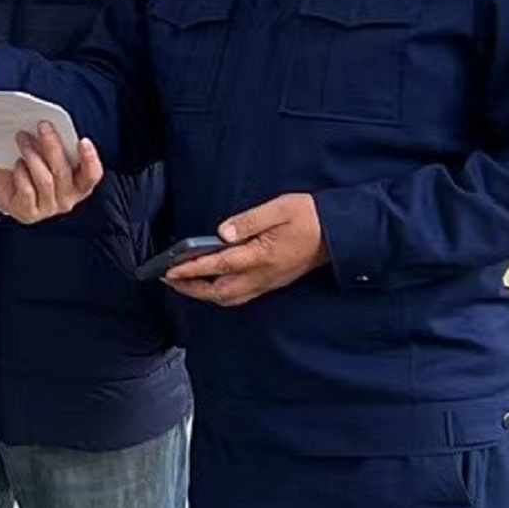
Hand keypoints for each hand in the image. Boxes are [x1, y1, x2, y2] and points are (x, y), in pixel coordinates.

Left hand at [0, 124, 101, 223]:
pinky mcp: (28, 213)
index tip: (83, 141)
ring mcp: (48, 208)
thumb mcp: (47, 157)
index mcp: (79, 185)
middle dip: (53, 146)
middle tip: (43, 126)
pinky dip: (21, 173)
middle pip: (63, 172)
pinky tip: (17, 163)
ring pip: (45, 180)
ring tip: (22, 138)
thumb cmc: (31, 168)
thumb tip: (51, 127)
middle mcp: (67, 200)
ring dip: (32, 155)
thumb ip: (56, 147)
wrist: (4, 189)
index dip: (90, 160)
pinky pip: (27, 190)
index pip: (92, 175)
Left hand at [167, 193, 327, 306]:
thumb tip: (222, 232)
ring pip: (229, 298)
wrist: (339, 235)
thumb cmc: (310, 217)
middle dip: (191, 288)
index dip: (192, 269)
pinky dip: (220, 294)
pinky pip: (240, 296)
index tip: (170, 269)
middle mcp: (263, 275)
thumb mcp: (280, 209)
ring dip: (204, 293)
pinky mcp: (272, 283)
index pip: (220, 265)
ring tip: (184, 282)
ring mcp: (268, 282)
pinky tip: (211, 284)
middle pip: (219, 291)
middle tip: (169, 278)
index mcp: (262, 256)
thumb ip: (248, 221)